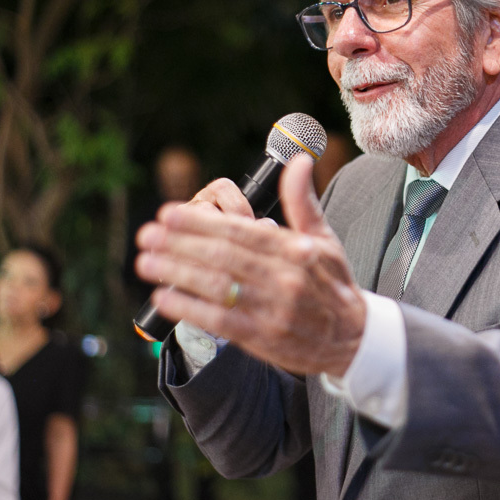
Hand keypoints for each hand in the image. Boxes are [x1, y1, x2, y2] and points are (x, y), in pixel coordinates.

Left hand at [136, 154, 365, 376]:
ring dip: (176, 272)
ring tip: (146, 261)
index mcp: (297, 251)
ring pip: (217, 286)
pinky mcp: (263, 338)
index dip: (202, 222)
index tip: (169, 212)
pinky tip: (164, 296)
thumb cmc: (333, 284)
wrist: (353, 339)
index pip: (242, 231)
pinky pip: (220, 320)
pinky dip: (189, 308)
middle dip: (180, 244)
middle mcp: (285, 279)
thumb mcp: (324, 239)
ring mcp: (273, 310)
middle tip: (148, 234)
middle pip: (224, 257)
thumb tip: (298, 160)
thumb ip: (302, 201)